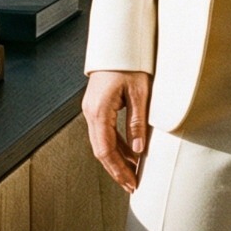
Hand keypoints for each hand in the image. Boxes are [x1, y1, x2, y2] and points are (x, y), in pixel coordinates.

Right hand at [82, 70, 151, 191]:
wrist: (118, 44)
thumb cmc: (129, 63)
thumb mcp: (139, 92)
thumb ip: (137, 121)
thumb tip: (138, 150)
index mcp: (98, 111)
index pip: (105, 150)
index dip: (118, 169)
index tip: (131, 183)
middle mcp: (91, 112)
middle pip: (101, 150)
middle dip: (117, 170)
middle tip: (132, 186)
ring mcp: (92, 110)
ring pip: (102, 143)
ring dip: (118, 159)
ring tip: (134, 173)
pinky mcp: (97, 107)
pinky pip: (105, 132)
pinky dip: (117, 146)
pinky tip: (130, 154)